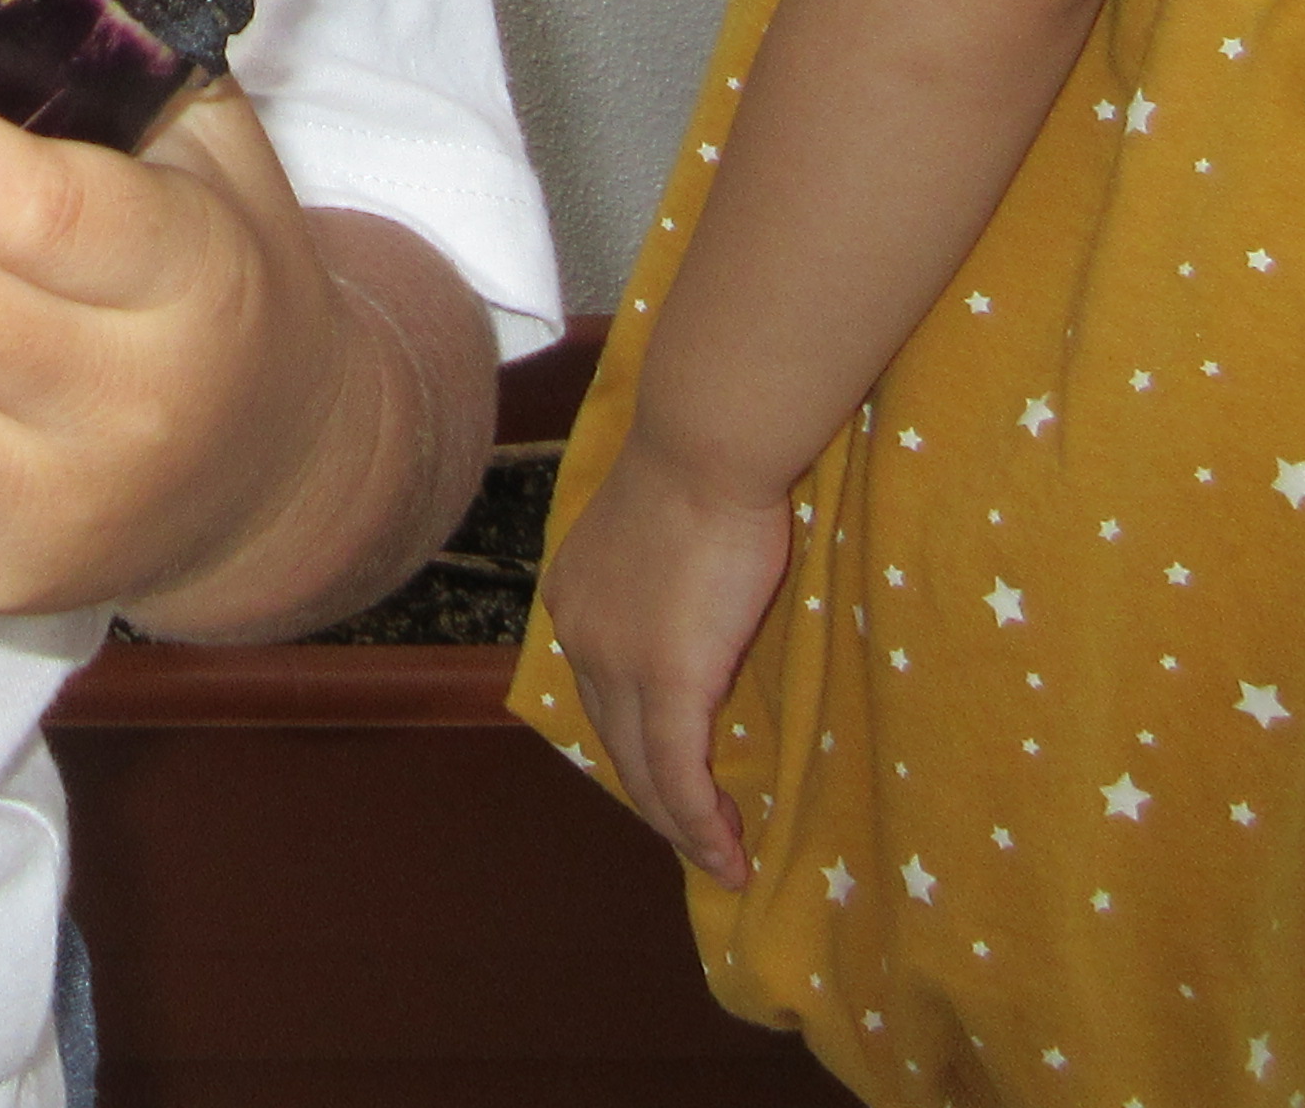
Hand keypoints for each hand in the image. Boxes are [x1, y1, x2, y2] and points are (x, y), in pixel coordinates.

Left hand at [532, 430, 791, 884]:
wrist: (704, 448)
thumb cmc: (700, 468)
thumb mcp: (664, 529)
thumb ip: (665, 577)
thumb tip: (696, 602)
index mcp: (576, 596)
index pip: (601, 690)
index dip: (637, 739)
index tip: (674, 772)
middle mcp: (581, 636)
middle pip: (615, 739)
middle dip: (656, 796)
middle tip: (699, 834)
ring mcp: (617, 663)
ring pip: (642, 770)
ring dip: (682, 824)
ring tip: (720, 856)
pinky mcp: (666, 681)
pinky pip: (679, 775)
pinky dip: (700, 824)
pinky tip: (728, 856)